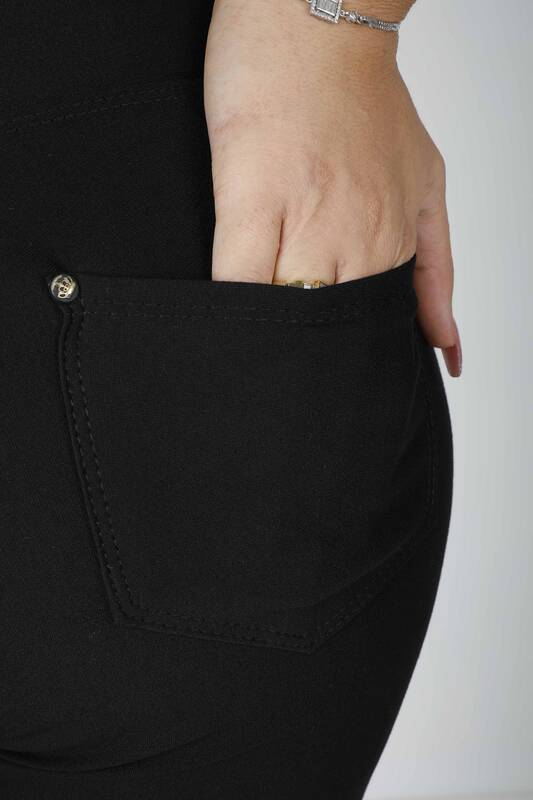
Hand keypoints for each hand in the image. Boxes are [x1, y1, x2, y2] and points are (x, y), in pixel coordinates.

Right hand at [204, 0, 461, 375]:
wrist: (314, 22)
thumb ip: (437, 268)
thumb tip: (446, 346)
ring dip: (273, 347)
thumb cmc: (363, 102)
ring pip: (289, 316)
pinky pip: (237, 278)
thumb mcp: (427, 185)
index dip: (345, 366)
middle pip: (332, 334)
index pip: (370, 333)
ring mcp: (302, 217)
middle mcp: (355, 236)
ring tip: (253, 371)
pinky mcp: (249, 195)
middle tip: (292, 397)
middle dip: (310, 367)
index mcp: (392, 239)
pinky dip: (231, 314)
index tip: (328, 391)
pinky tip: (222, 334)